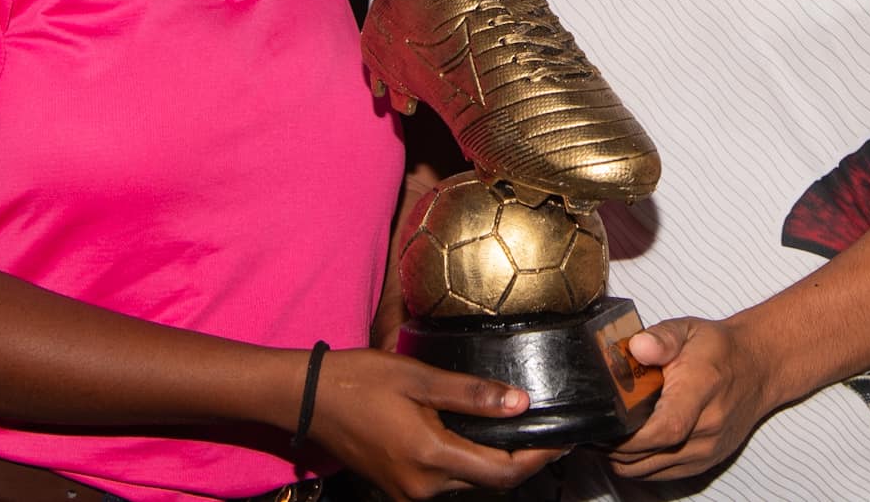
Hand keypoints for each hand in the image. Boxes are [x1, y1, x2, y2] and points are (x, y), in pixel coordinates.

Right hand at [308, 348, 559, 498]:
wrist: (306, 399)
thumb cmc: (359, 381)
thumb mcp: (419, 378)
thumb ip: (471, 394)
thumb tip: (521, 403)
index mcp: (431, 458)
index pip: (502, 473)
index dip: (538, 458)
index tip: (563, 439)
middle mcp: (422, 486)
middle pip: (488, 482)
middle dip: (522, 461)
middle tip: (547, 431)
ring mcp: (407, 491)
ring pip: (467, 483)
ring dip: (495, 463)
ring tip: (519, 430)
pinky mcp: (398, 486)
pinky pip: (445, 481)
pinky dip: (468, 462)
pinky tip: (477, 436)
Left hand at [606, 317, 775, 481]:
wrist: (758, 367)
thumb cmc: (718, 349)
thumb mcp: (687, 330)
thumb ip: (660, 338)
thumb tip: (637, 346)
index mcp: (702, 390)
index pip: (665, 429)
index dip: (628, 437)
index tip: (603, 427)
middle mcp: (708, 427)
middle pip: (650, 456)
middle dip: (613, 448)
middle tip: (593, 429)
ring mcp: (708, 450)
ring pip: (650, 471)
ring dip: (622, 459)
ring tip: (605, 437)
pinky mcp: (705, 462)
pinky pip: (661, 474)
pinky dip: (638, 465)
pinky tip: (626, 446)